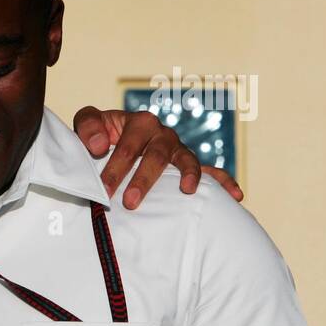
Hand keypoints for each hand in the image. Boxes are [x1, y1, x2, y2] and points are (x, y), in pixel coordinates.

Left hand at [71, 106, 243, 207]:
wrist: (110, 143)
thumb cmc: (99, 136)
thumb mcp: (89, 124)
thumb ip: (88, 127)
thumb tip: (100, 144)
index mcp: (139, 123)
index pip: (127, 146)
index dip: (115, 167)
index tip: (103, 189)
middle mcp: (162, 134)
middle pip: (157, 155)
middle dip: (144, 179)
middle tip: (130, 202)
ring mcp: (178, 150)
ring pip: (186, 161)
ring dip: (187, 176)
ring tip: (187, 191)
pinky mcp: (188, 166)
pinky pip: (212, 172)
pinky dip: (224, 182)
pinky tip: (236, 196)